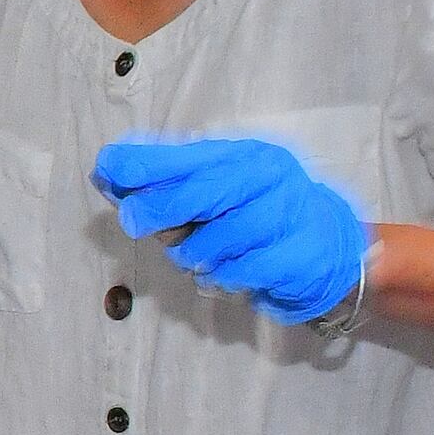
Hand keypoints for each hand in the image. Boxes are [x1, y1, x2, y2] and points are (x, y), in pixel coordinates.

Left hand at [90, 136, 368, 322]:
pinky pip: (242, 271)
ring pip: (221, 236)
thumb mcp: (215, 191)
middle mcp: (269, 177)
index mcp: (242, 156)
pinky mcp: (297, 254)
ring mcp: (287, 214)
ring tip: (196, 258)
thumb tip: (105, 172)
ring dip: (194, 254)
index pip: (190, 155)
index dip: (146, 163)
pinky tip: (217, 277)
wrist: (328, 249)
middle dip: (161, 207)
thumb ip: (166, 184)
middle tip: (133, 221)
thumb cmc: (255, 216)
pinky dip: (219, 278)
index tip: (108, 168)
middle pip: (204, 191)